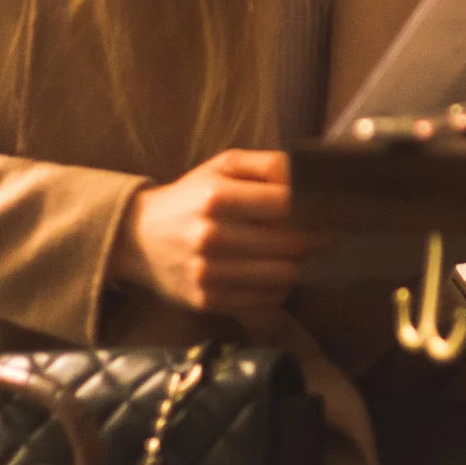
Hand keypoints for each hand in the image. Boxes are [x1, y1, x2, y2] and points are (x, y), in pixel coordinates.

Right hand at [112, 150, 320, 312]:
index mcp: (217, 197)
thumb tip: (307, 174)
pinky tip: (273, 271)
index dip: (315, 208)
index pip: (287, 205)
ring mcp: (208, 273)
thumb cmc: (191, 197)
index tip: (326, 210)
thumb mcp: (222, 167)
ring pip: (283, 275)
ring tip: (297, 253)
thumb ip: (267, 164)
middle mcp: (212, 236)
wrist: (139, 239)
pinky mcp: (208, 300)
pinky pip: (266, 299)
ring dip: (299, 264)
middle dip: (314, 239)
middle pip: (291, 245)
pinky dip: (279, 286)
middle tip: (320, 234)